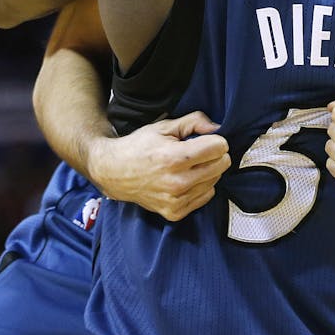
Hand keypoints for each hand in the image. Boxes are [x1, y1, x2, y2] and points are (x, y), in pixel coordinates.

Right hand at [87, 111, 229, 220]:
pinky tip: (185, 180)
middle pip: (221, 165)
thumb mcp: (164, 127)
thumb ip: (193, 122)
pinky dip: (200, 186)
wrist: (113, 172)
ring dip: (207, 171)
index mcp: (174, 158)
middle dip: (214, 155)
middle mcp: (177, 182)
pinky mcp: (174, 212)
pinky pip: (205, 196)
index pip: (219, 148)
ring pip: (215, 181)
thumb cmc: (139, 147)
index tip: (204, 139)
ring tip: (188, 166)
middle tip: (197, 152)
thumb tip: (216, 127)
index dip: (215, 140)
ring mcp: (176, 200)